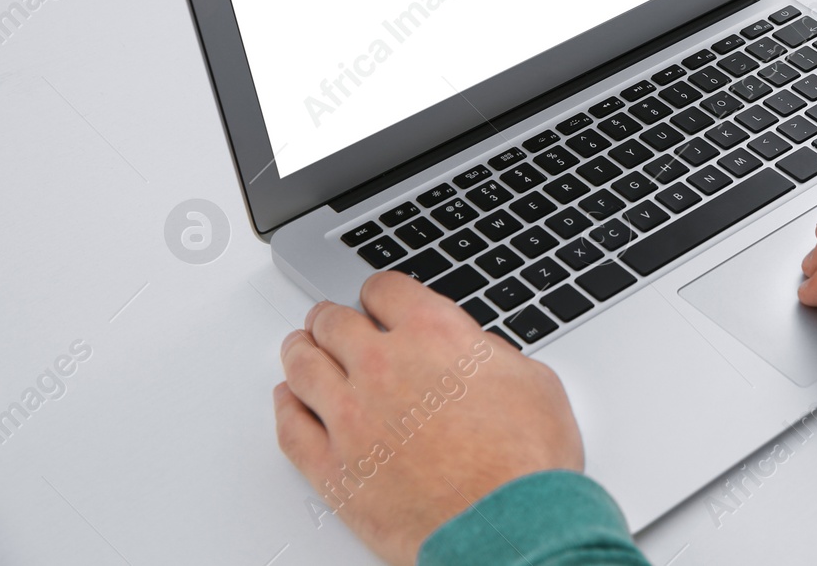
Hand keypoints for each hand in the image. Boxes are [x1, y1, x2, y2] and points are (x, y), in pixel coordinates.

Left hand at [274, 272, 581, 564]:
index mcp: (434, 334)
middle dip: (332, 318)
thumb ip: (489, 356)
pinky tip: (288, 400)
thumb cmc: (525, 462)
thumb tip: (476, 356)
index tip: (377, 300)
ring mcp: (351, 418)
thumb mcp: (532, 379)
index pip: (385, 291)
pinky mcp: (333, 469)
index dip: (380, 293)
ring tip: (301, 349)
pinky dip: (285, 407)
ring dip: (301, 352)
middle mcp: (384, 367)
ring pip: (304, 368)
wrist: (508, 525)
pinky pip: (290, 428)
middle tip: (330, 320)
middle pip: (334, 323)